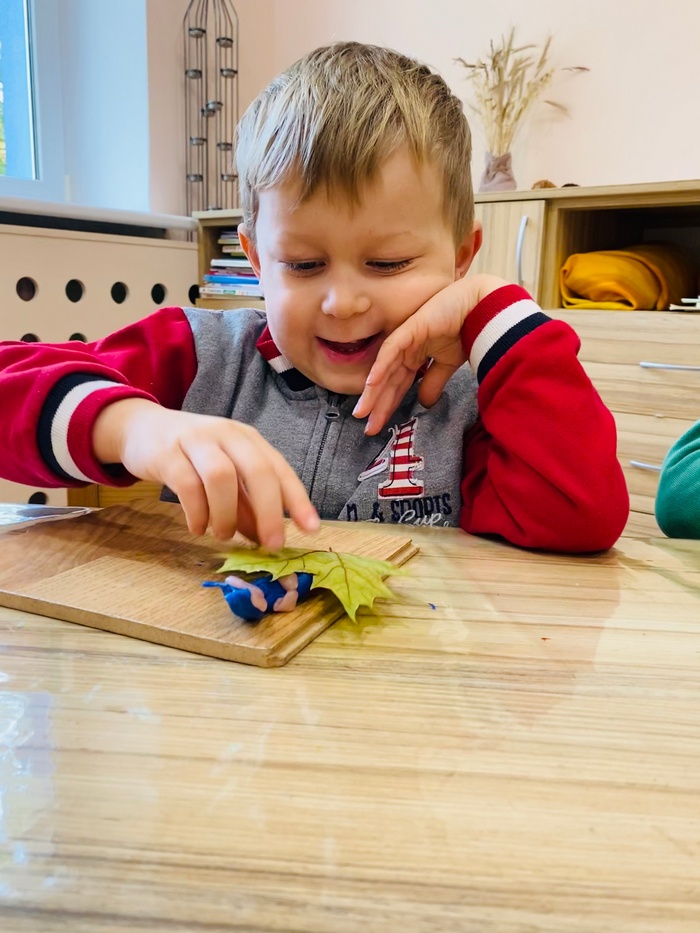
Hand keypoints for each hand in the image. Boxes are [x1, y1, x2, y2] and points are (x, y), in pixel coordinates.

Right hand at [93, 399, 319, 545]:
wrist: (140, 429)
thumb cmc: (192, 456)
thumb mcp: (224, 474)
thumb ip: (245, 503)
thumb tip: (265, 538)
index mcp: (247, 439)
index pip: (279, 468)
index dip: (297, 500)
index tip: (311, 530)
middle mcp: (226, 435)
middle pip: (257, 470)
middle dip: (269, 512)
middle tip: (271, 545)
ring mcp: (196, 440)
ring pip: (221, 477)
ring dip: (227, 515)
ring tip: (223, 535)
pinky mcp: (167, 453)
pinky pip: (187, 485)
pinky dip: (197, 514)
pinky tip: (198, 528)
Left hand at [353, 274, 507, 434]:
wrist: (482, 308)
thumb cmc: (467, 330)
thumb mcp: (448, 364)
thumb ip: (434, 382)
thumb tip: (425, 404)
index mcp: (414, 357)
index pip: (397, 385)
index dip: (387, 405)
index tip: (378, 425)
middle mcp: (405, 350)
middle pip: (387, 381)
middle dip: (376, 405)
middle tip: (367, 427)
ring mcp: (405, 338)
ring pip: (384, 369)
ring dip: (372, 391)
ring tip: (362, 412)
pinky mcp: (409, 329)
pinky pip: (390, 350)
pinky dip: (381, 367)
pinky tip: (371, 385)